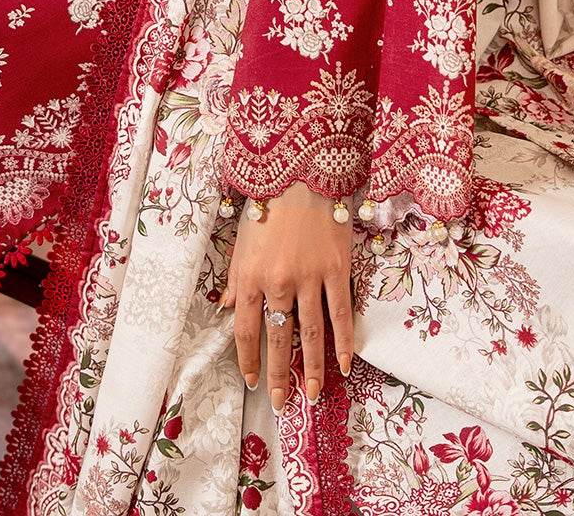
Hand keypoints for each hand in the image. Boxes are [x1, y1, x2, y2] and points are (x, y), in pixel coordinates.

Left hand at [221, 180, 353, 409]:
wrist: (301, 172)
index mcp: (250, 276)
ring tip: (312, 394)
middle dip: (278, 374)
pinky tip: (343, 364)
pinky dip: (344, 342)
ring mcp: (310, 278)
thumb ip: (237, 280)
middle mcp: (278, 282)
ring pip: (311, 334)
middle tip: (281, 402)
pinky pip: (341, 313)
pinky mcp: (337, 270)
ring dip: (312, 368)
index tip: (252, 380)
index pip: (246, 330)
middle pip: (278, 339)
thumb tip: (229, 309)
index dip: (249, 359)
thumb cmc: (268, 204)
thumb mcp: (242, 241)